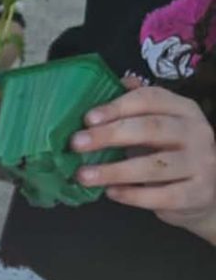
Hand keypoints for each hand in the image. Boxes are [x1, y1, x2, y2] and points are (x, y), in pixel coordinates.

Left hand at [73, 82, 215, 242]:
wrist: (207, 191)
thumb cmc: (173, 153)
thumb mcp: (159, 126)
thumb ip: (136, 108)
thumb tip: (108, 84)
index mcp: (184, 109)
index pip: (151, 99)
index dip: (117, 107)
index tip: (88, 118)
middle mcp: (196, 132)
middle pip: (151, 128)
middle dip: (110, 135)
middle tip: (77, 144)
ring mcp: (200, 163)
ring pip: (154, 165)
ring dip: (114, 171)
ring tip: (83, 175)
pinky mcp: (197, 193)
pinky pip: (162, 195)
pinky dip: (133, 195)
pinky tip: (111, 193)